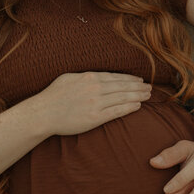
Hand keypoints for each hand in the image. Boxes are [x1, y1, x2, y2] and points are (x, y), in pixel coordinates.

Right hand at [36, 71, 150, 135]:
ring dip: (138, 96)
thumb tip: (96, 76)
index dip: (130, 79)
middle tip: (150, 88)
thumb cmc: (53, 96)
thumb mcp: (69, 78)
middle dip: (138, 87)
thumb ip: (85, 77)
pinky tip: (138, 106)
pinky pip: (117, 111)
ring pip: (123, 97)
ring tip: (148, 95)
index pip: (116, 77)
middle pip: (123, 86)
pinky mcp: (95, 117)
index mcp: (89, 77)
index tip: (139, 80)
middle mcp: (95, 88)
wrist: (43, 113)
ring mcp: (96, 103)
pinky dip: (129, 108)